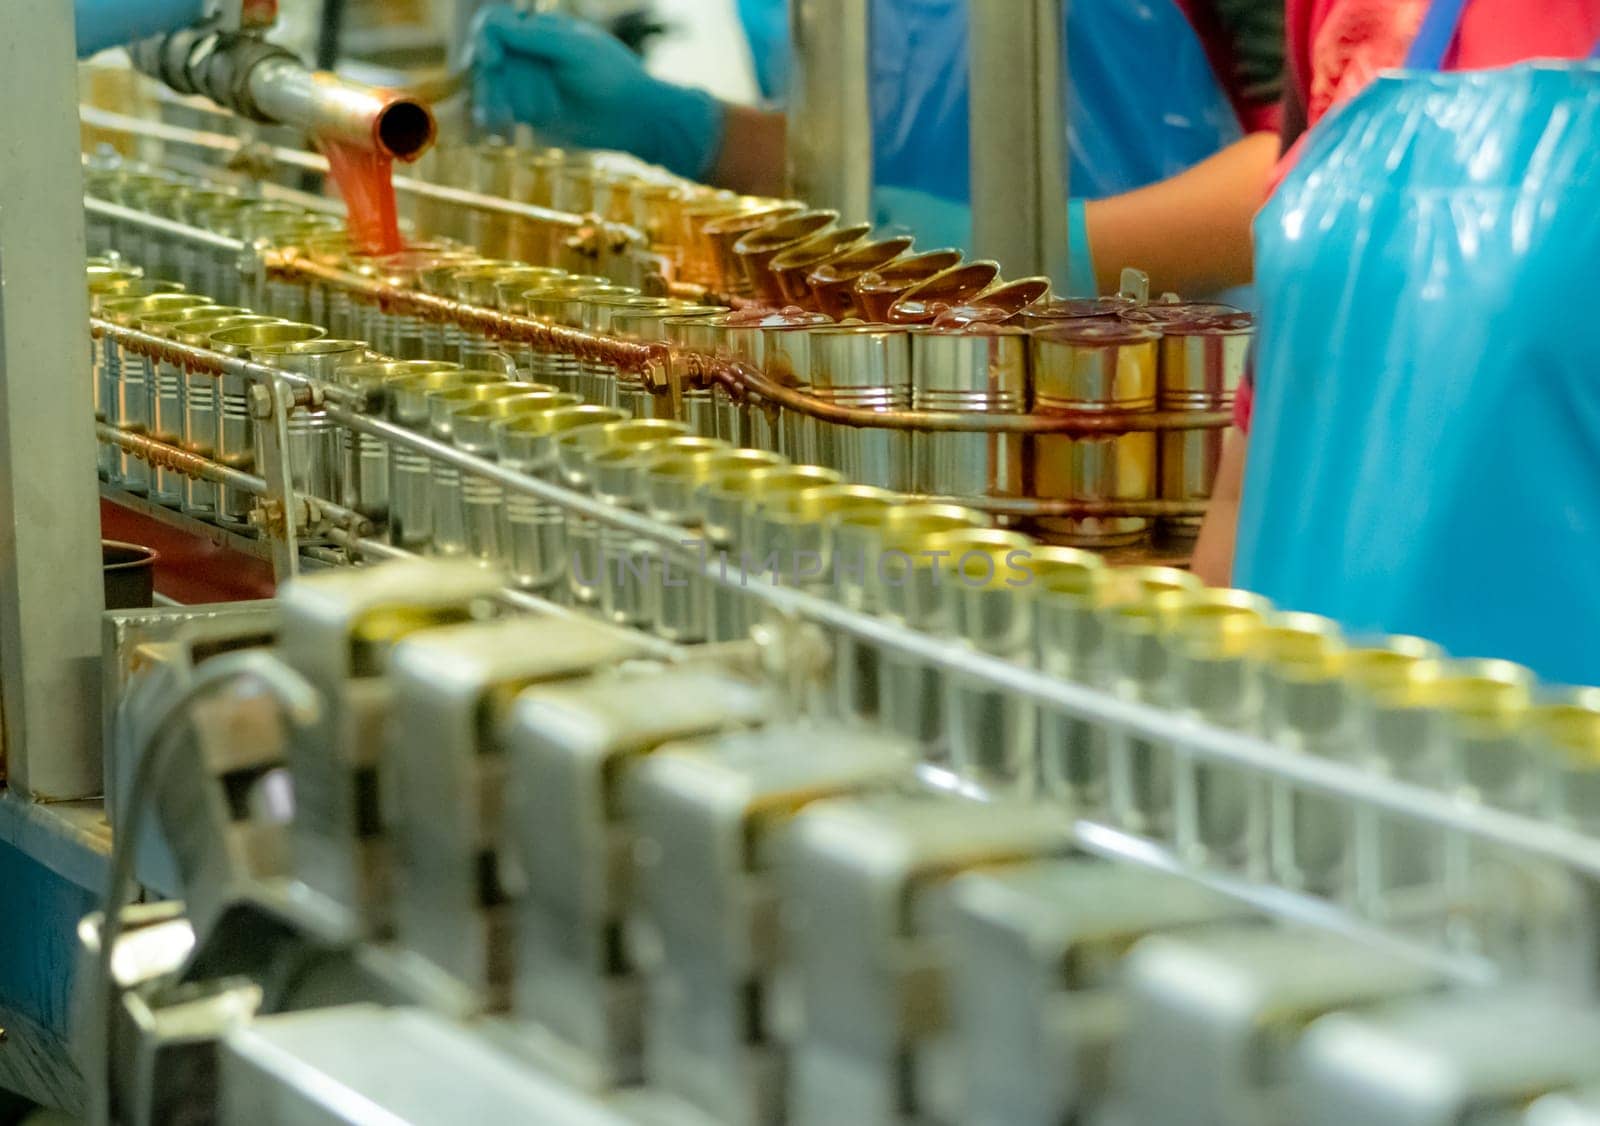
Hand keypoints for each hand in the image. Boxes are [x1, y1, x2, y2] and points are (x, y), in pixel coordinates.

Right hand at [471, 6, 725, 180]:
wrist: (635, 119)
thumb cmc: (611, 76)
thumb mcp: (574, 49)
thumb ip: (535, 37)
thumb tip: (492, 24)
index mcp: (540, 28)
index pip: (496, 25)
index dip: (486, 39)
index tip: (493, 60)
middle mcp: (530, 52)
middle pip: (490, 58)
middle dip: (497, 78)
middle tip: (508, 101)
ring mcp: (528, 82)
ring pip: (493, 86)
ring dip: (499, 99)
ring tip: (516, 117)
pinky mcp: (531, 112)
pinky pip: (502, 110)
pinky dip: (495, 115)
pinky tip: (494, 124)